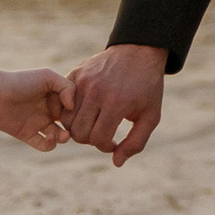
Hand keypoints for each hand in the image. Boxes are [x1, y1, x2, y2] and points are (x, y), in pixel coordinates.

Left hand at [0, 60, 71, 152]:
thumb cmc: (20, 81)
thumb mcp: (47, 76)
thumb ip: (67, 87)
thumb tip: (73, 107)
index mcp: (54, 96)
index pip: (74, 107)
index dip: (78, 110)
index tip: (74, 110)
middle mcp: (47, 110)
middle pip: (68, 123)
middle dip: (74, 127)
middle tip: (70, 126)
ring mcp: (37, 123)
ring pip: (59, 136)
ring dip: (64, 138)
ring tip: (61, 134)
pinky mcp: (27, 135)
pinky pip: (44, 146)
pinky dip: (50, 145)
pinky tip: (48, 137)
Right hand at [65, 43, 166, 164]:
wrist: (138, 52)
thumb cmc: (147, 88)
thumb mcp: (151, 117)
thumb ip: (136, 143)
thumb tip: (116, 162)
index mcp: (116, 104)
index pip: (98, 139)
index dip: (105, 147)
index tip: (113, 143)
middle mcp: (97, 92)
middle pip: (78, 132)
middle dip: (89, 139)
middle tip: (101, 134)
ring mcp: (84, 82)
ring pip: (67, 119)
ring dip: (78, 127)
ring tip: (93, 124)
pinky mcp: (76, 74)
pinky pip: (63, 102)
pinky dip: (70, 112)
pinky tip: (85, 111)